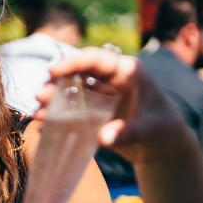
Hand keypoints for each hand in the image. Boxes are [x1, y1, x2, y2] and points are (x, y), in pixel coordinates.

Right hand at [36, 47, 189, 163]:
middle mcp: (110, 78)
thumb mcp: (149, 130)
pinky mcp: (93, 110)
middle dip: (57, 81)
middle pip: (79, 72)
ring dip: (54, 97)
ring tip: (39, 112)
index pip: (98, 58)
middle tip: (42, 96)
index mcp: (127, 70)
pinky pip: (72, 108)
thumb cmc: (162, 129)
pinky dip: (58, 114)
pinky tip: (44, 122)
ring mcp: (99, 93)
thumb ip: (127, 132)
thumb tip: (103, 138)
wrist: (162, 144)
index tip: (55, 70)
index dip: (75, 61)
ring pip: (71, 88)